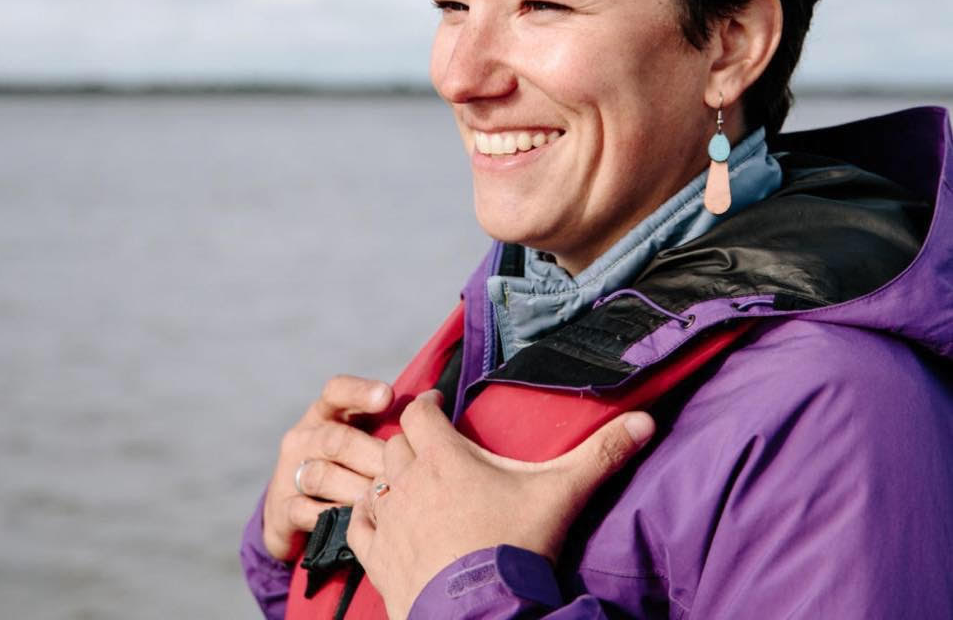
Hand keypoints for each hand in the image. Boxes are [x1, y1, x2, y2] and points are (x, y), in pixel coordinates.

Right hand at [262, 374, 393, 561]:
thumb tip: (434, 400)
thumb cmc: (347, 465)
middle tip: (398, 469)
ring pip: (320, 474)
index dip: (361, 391)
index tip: (388, 396)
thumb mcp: (361, 436)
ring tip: (382, 498)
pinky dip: (332, 516)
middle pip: (335, 438)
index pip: (336, 391)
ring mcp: (288, 472)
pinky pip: (305, 511)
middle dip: (370, 453)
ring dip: (354, 487)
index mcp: (324, 413)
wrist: (296, 511)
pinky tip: (355, 520)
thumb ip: (389, 419)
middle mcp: (303, 437)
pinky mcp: (281, 508)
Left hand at [347, 390, 654, 619]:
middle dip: (410, 441)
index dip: (429, 405)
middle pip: (396, 444)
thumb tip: (646, 420)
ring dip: (388, 478)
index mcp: (445, 457)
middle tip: (427, 446)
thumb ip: (603, 453)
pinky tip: (378, 519)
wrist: (483, 618)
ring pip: (375, 482)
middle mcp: (409, 481)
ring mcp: (389, 521)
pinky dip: (365, 517)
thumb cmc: (519, 547)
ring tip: (407, 482)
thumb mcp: (563, 494)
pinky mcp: (378, 558)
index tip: (439, 406)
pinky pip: (357, 525)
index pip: (421, 413)